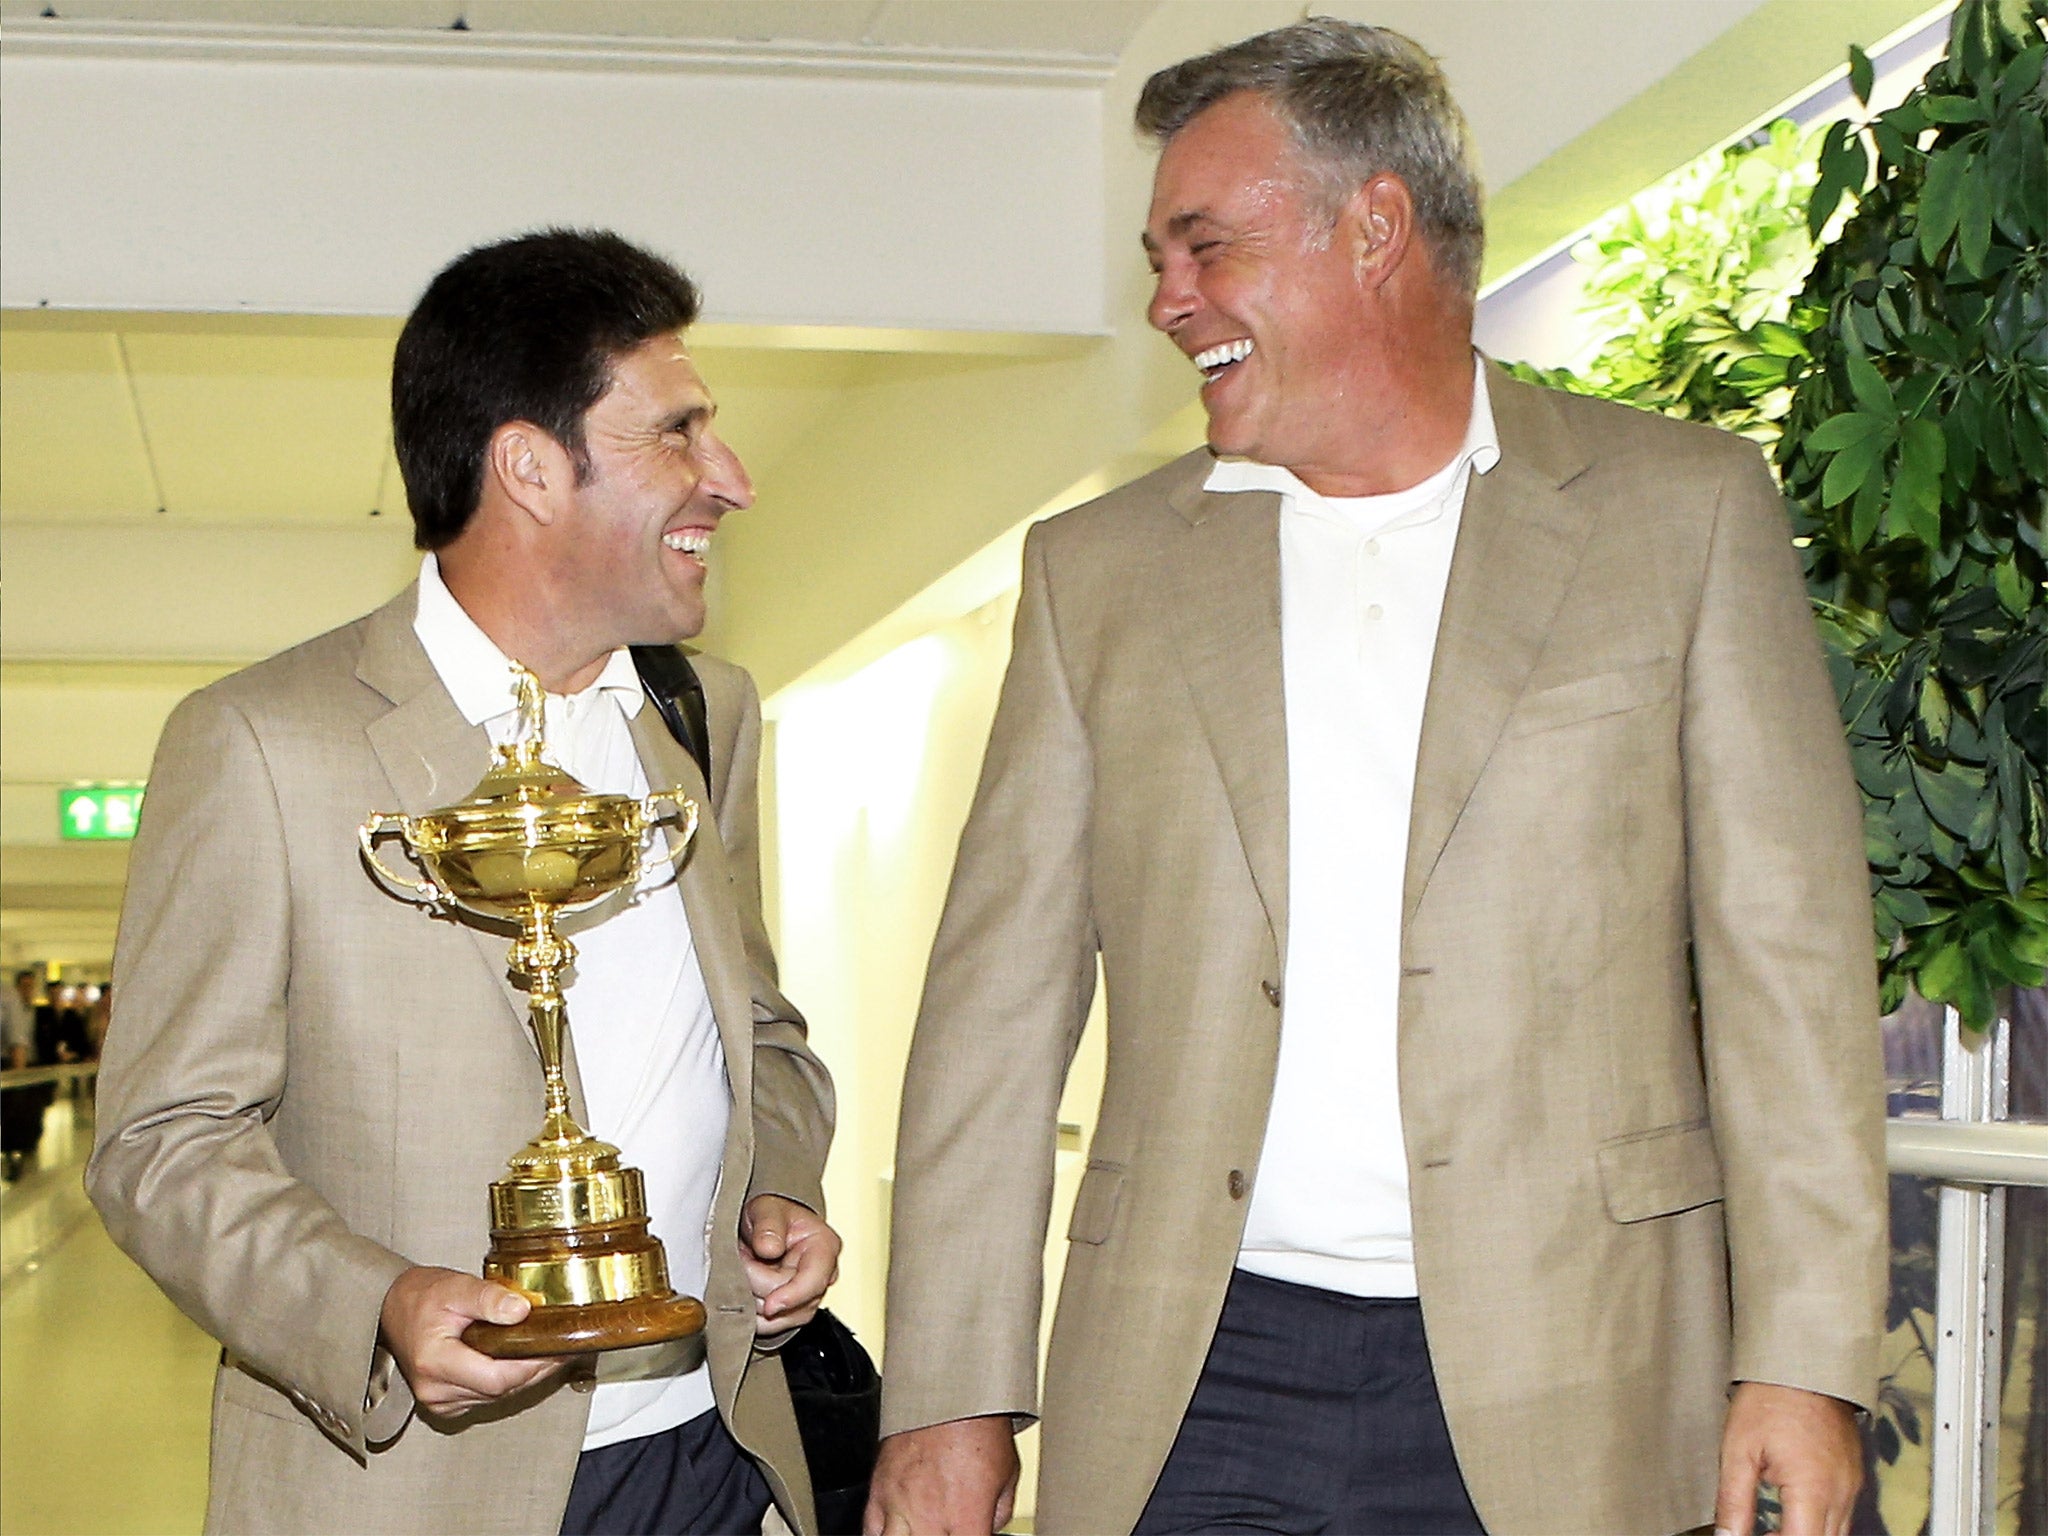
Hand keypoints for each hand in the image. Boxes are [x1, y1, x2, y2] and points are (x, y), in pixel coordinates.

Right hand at [377, 1265, 567, 1418]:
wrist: (392, 1307)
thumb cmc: (421, 1296)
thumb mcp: (456, 1286)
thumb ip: (489, 1298)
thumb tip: (521, 1310)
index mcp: (435, 1361)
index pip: (496, 1379)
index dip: (531, 1366)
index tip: (555, 1348)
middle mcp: (434, 1388)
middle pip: (500, 1390)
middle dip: (535, 1370)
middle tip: (562, 1347)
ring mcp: (437, 1399)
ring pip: (495, 1397)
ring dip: (523, 1376)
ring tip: (547, 1351)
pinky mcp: (444, 1402)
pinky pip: (485, 1397)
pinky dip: (506, 1381)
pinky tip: (521, 1362)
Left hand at [739, 1194, 840, 1335]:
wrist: (765, 1227)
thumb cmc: (772, 1216)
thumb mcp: (766, 1208)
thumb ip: (768, 1224)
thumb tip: (770, 1248)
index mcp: (824, 1246)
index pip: (815, 1281)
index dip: (792, 1295)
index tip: (769, 1305)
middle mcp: (822, 1275)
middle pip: (792, 1303)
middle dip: (757, 1286)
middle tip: (740, 1259)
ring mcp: (808, 1296)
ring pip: (780, 1320)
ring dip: (752, 1301)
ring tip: (744, 1270)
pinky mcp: (793, 1312)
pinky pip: (771, 1327)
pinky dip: (751, 1314)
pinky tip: (745, 1289)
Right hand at [865, 1417, 1019, 1535]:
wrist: (950, 1392)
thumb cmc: (979, 1426)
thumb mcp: (1008, 1474)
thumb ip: (998, 1512)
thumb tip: (991, 1525)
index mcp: (966, 1518)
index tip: (974, 1531)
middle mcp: (929, 1517)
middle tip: (948, 1528)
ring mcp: (899, 1505)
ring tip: (923, 1529)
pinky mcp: (879, 1491)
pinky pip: (871, 1531)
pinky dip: (883, 1534)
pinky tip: (898, 1530)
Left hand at [1716, 1381, 1861, 1535]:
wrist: (1803, 1364)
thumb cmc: (1771, 1398)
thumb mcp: (1738, 1450)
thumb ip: (1733, 1501)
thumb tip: (1727, 1535)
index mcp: (1813, 1489)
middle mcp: (1841, 1493)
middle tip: (1761, 1531)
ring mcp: (1852, 1486)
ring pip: (1837, 1534)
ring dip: (1806, 1535)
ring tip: (1771, 1527)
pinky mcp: (1853, 1477)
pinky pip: (1841, 1516)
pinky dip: (1818, 1523)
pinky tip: (1792, 1514)